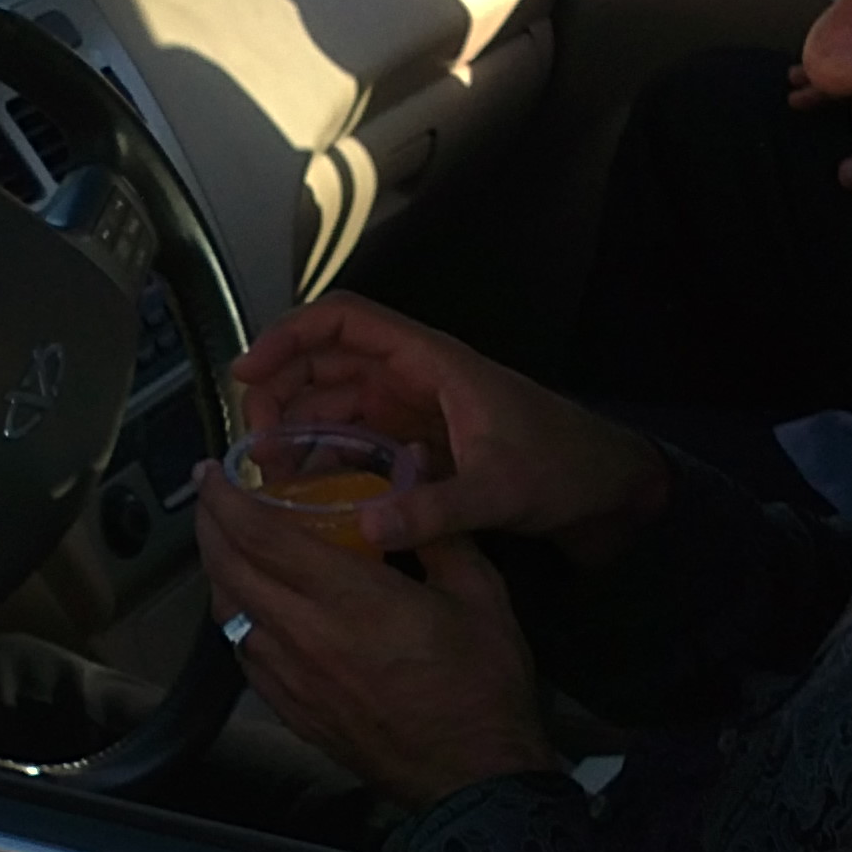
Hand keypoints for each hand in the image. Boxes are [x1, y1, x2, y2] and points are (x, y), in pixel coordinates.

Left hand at [195, 466, 560, 807]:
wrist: (473, 776)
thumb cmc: (482, 686)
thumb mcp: (479, 594)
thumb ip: (437, 529)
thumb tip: (416, 468)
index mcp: (348, 598)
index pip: (261, 537)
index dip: (226, 499)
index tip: (215, 474)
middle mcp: (305, 635)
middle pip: (229, 571)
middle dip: (210, 527)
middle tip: (212, 499)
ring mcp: (292, 678)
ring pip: (229, 615)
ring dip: (220, 574)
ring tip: (230, 548)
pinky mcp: (293, 711)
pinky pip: (246, 656)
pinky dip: (240, 621)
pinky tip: (256, 609)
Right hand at [232, 294, 669, 564]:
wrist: (603, 487)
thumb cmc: (563, 468)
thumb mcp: (500, 490)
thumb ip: (435, 508)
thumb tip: (365, 529)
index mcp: (430, 362)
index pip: (344, 322)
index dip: (289, 335)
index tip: (248, 373)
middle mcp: (412, 377)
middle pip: (323, 362)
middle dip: (279, 392)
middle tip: (255, 445)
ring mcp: (410, 410)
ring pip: (331, 403)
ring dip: (296, 431)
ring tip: (272, 478)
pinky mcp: (413, 444)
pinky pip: (351, 440)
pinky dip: (322, 458)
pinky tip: (304, 493)